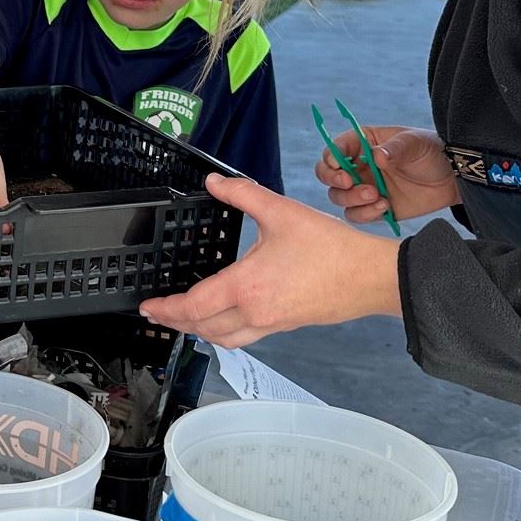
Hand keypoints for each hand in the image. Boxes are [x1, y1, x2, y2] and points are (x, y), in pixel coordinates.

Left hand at [140, 173, 400, 347]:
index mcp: (245, 286)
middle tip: (159, 314)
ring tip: (186, 318)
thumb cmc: (332, 248)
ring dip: (200, 331)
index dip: (166, 308)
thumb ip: (243, 194)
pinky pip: (246, 336)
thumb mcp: (282, 211)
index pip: (193, 306)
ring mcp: (271, 324)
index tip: (149, 306)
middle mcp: (254, 312)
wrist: (371, 277)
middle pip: (202, 328)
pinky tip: (226, 316)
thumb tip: (213, 181)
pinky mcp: (286, 326)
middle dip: (176, 322)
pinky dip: (226, 331)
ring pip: (224, 338)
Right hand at [315, 124, 458, 223]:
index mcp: (362, 143)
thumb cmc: (431, 152)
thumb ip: (395, 149)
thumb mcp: (415, 143)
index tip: (339, 166)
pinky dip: (365, 214)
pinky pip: (356, 215)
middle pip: (327, 174)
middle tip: (350, 183)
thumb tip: (376, 156)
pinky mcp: (373, 208)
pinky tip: (385, 207)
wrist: (452, 179)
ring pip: (338, 197)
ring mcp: (364, 187)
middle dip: (333, 180)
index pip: (335, 148)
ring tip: (377, 196)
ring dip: (352, 199)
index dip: (331, 157)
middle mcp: (357, 166)